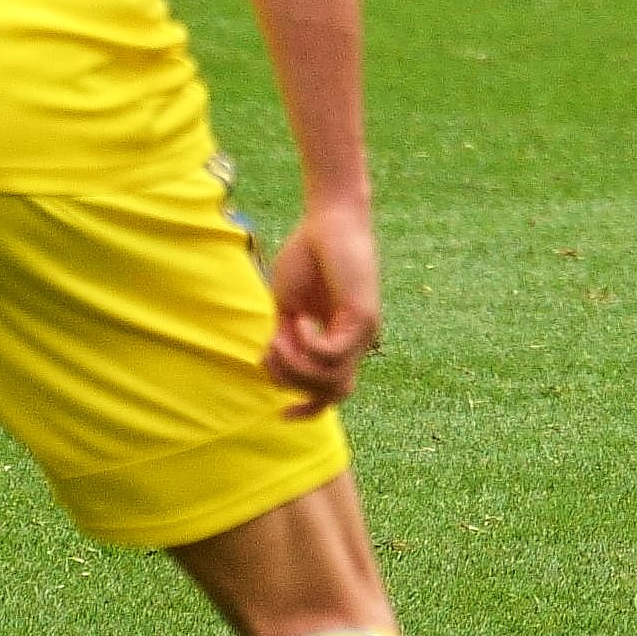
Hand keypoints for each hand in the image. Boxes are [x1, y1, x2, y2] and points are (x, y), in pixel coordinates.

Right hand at [262, 201, 381, 418]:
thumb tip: (275, 369)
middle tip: (272, 348)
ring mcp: (363, 332)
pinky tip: (300, 319)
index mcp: (338, 341)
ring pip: (331, 380)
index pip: (334, 393)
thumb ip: (285, 339)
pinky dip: (310, 345)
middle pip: (330, 394)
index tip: (282, 416)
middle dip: (292, 382)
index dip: (309, 410)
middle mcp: (356, 342)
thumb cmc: (307, 256)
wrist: (330, 219)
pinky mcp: (364, 317)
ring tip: (281, 332)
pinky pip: (334, 354)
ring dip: (295, 364)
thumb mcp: (287, 306)